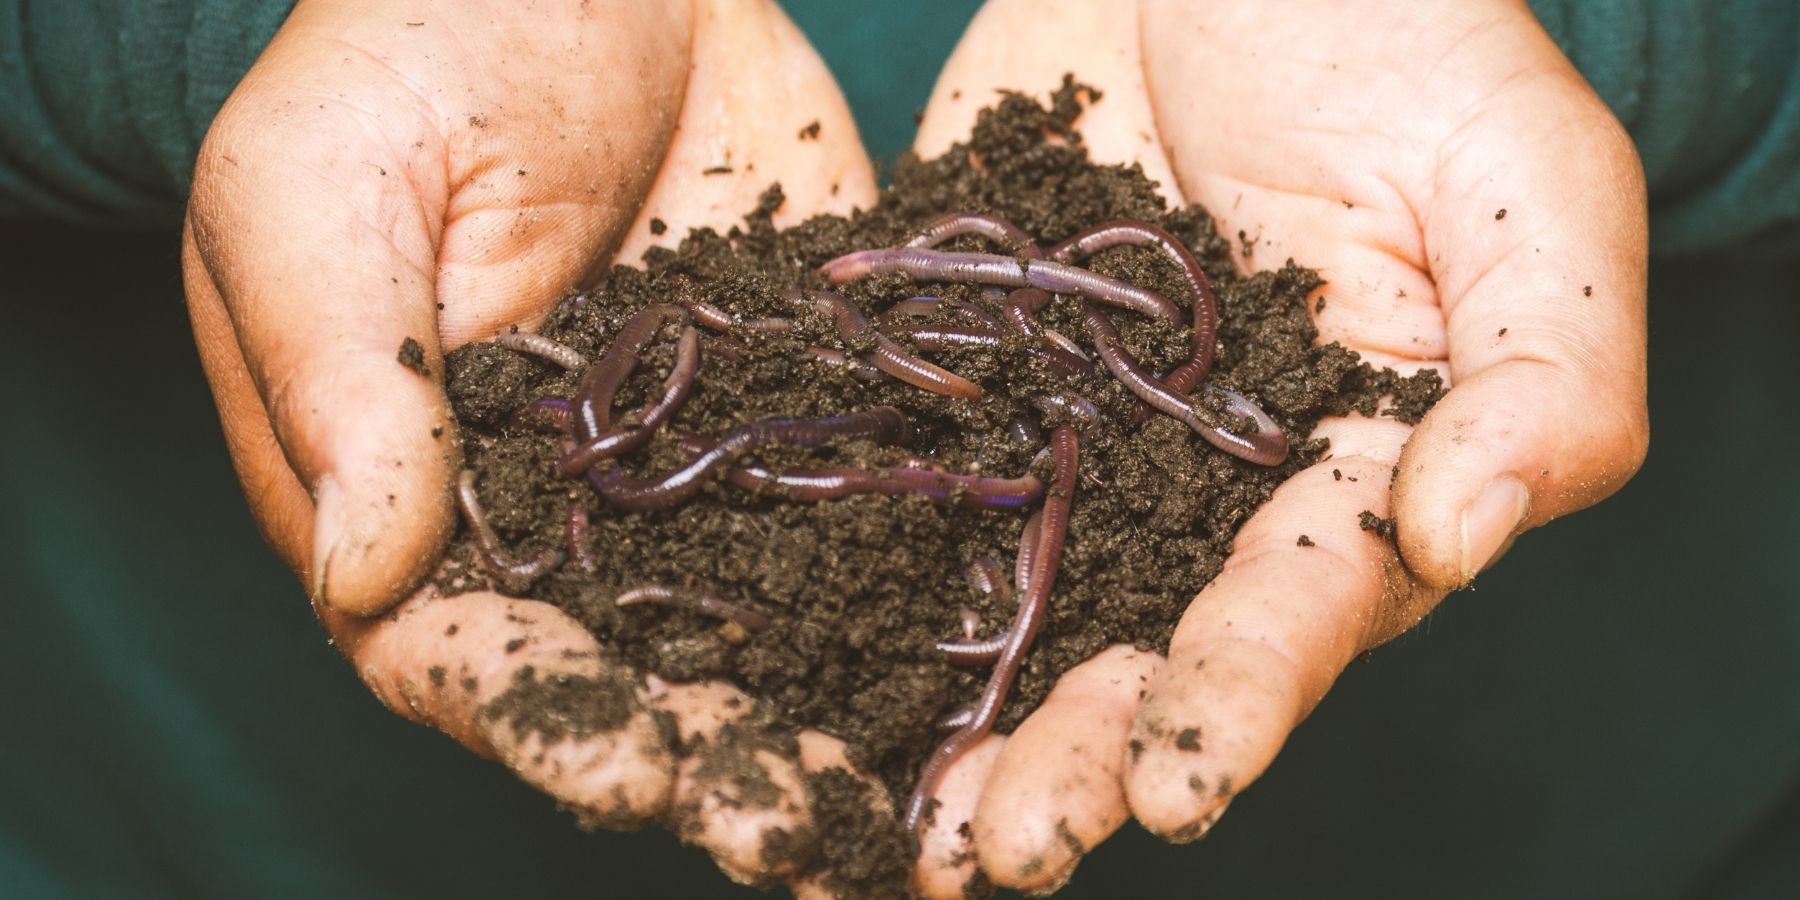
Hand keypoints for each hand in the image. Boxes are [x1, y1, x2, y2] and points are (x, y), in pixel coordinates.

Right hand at [182, 0, 881, 889]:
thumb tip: (368, 572)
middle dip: (712, 761)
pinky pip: (863, 511)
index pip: (458, 648)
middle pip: (629, 676)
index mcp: (412, 487)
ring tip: (910, 809)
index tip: (629, 766)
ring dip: (828, 721)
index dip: (540, 722)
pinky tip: (992, 655)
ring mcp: (696, 470)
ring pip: (760, 625)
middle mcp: (562, 513)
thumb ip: (343, 374)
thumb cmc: (411, 43)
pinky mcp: (807, 408)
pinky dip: (917, 591)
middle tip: (803, 833)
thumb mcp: (324, 184)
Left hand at [908, 0, 1648, 892]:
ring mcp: (1070, 443)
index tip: (1176, 785)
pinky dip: (847, 582)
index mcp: (1346, 468)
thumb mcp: (1518, 181)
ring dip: (959, 721)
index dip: (1241, 697)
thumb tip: (1462, 538)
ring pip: (1011, 609)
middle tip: (1000, 849)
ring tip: (901, 829)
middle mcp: (1200, 491)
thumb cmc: (1402, 33)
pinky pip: (903, 489)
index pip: (1299, 607)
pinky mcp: (962, 382)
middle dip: (1076, 756)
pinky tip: (785, 669)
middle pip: (1138, 648)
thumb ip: (1544, 370)